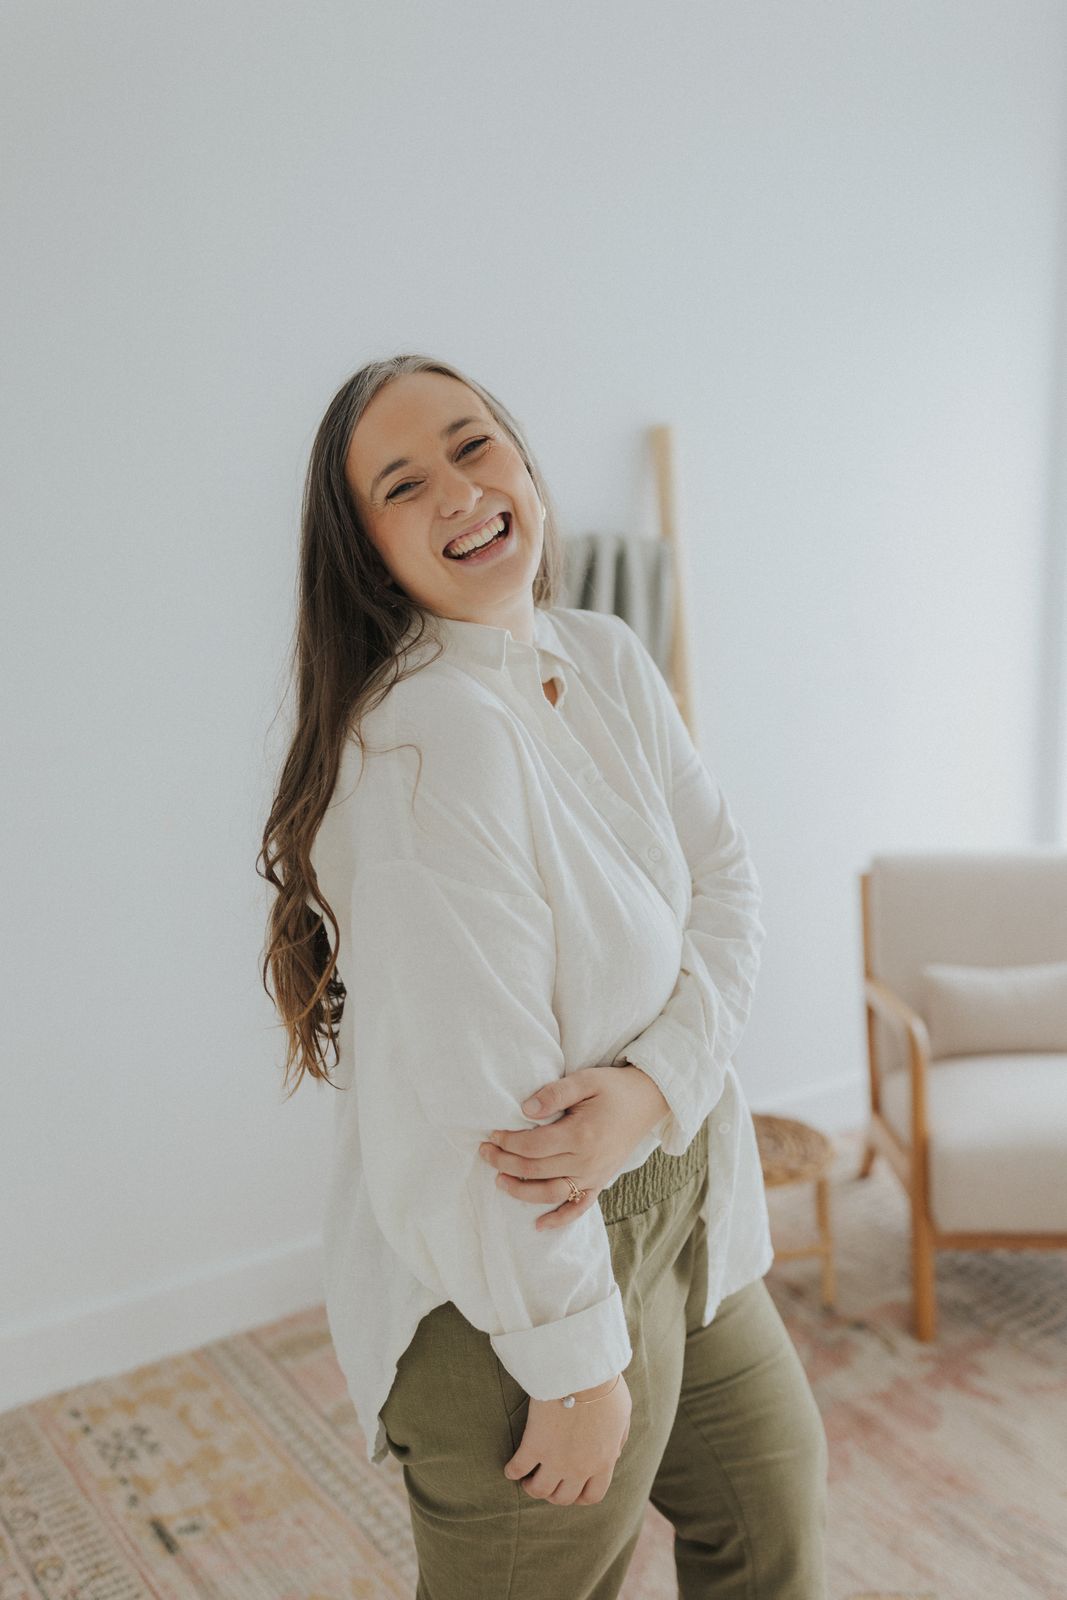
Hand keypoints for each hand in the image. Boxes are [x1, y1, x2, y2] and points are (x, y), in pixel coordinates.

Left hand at [478, 1064, 670, 1229]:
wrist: (647, 1101)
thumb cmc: (612, 1088)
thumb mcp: (585, 1080)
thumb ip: (554, 1094)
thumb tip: (525, 1110)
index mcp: (580, 1135)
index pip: (532, 1146)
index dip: (507, 1143)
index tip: (491, 1135)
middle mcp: (587, 1161)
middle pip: (535, 1170)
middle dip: (505, 1163)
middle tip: (485, 1153)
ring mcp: (594, 1175)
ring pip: (551, 1194)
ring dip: (521, 1192)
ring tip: (499, 1181)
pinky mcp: (600, 1182)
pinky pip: (578, 1207)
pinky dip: (559, 1219)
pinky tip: (538, 1225)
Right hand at [504, 1372, 631, 1504]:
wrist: (582, 1370)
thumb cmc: (604, 1386)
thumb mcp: (622, 1415)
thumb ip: (617, 1440)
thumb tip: (614, 1454)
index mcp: (603, 1461)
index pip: (592, 1495)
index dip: (579, 1496)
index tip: (570, 1489)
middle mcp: (579, 1467)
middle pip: (563, 1498)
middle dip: (554, 1494)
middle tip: (546, 1481)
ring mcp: (556, 1459)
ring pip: (539, 1490)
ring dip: (532, 1488)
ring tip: (527, 1478)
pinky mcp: (535, 1445)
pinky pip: (518, 1469)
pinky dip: (512, 1471)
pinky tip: (510, 1468)